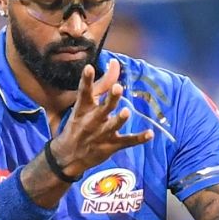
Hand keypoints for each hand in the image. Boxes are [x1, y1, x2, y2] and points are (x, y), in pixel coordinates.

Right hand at [49, 60, 152, 177]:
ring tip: (126, 111)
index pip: (84, 92)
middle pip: (103, 109)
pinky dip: (139, 138)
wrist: (68, 156)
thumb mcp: (85, 106)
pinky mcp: (111, 146)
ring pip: (113, 126)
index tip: (89, 67)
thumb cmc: (78, 125)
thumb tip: (115, 63)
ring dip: (119, 119)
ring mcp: (102, 134)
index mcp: (83, 109)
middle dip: (110, 100)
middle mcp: (92, 121)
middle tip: (117, 88)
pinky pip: (127, 141)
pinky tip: (150, 134)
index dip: (86, 80)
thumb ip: (102, 85)